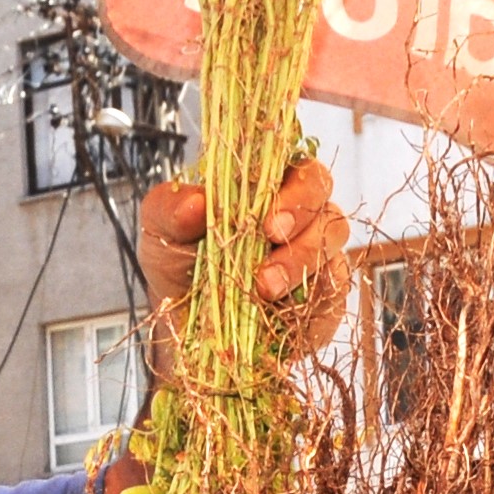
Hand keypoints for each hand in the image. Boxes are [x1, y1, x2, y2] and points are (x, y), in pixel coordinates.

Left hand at [140, 154, 347, 381]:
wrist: (187, 325)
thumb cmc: (179, 263)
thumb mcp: (160, 230)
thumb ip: (169, 209)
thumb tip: (196, 203)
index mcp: (265, 185)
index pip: (297, 168)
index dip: (293, 186)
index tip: (267, 216)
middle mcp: (298, 214)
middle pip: (323, 198)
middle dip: (301, 217)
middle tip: (270, 237)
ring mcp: (316, 253)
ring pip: (331, 240)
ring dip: (301, 260)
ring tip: (265, 287)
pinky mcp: (325, 294)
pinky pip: (334, 287)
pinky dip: (311, 294)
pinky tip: (282, 307)